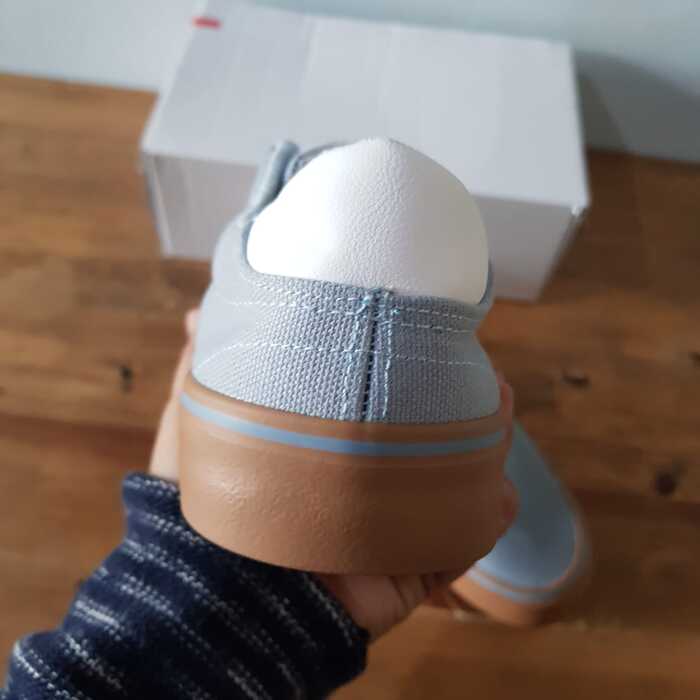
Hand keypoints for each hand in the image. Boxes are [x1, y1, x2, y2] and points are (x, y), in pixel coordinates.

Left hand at [150, 311, 516, 639]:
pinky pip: (456, 546)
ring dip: (480, 453)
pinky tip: (503, 489)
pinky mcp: (404, 573)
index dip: (402, 373)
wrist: (215, 586)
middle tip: (476, 372)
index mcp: (321, 454)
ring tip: (498, 410)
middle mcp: (357, 488)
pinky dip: (485, 519)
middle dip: (454, 406)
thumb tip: (196, 313)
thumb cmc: (205, 491)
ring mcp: (385, 531)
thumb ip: (203, 360)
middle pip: (420, 443)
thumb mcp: (197, 414)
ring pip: (448, 487)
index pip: (373, 410)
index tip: (422, 334)